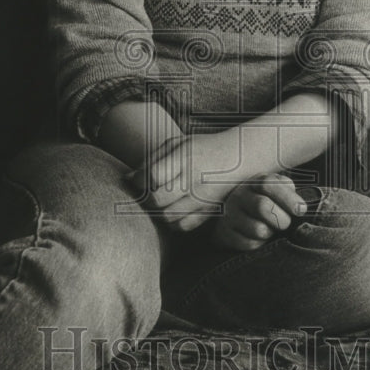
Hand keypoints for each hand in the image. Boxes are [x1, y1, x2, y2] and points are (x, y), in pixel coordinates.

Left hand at [127, 130, 244, 231]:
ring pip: (168, 217)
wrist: (242, 156)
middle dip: (144, 199)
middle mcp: (194, 178)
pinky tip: (172, 210)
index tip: (136, 181)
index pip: (153, 175)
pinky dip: (172, 222)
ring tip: (158, 203)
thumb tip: (128, 179)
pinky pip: (183, 226)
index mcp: (184, 157)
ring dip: (157, 212)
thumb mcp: (178, 143)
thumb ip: (152, 159)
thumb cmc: (204, 148)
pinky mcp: (210, 211)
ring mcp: (203, 197)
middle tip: (144, 194)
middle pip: (157, 199)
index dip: (138, 181)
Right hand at [212, 173, 306, 250]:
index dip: (288, 198)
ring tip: (269, 230)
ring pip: (257, 229)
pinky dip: (259, 244)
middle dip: (281, 219)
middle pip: (263, 206)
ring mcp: (229, 214)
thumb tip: (300, 206)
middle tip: (285, 224)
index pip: (269, 184)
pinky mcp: (224, 233)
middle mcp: (239, 195)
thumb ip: (288, 191)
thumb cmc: (264, 202)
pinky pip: (249, 244)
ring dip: (269, 233)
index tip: (301, 210)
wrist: (234, 216)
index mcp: (255, 182)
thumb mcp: (277, 191)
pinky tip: (258, 238)